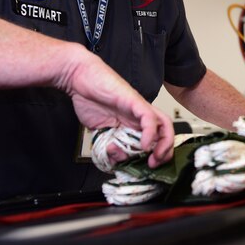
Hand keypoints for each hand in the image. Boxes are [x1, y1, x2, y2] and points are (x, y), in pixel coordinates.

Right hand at [59, 50, 174, 167]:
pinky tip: (143, 144)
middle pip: (165, 133)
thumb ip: (108, 145)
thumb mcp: (100, 131)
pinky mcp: (133, 100)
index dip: (157, 154)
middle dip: (164, 153)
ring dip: (161, 145)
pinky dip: (150, 133)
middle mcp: (138, 115)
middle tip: (154, 164)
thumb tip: (116, 159)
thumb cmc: (88, 99)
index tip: (149, 166)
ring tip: (151, 158)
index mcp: (132, 122)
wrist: (79, 78)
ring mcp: (138, 107)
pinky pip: (149, 117)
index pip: (155, 138)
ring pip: (163, 125)